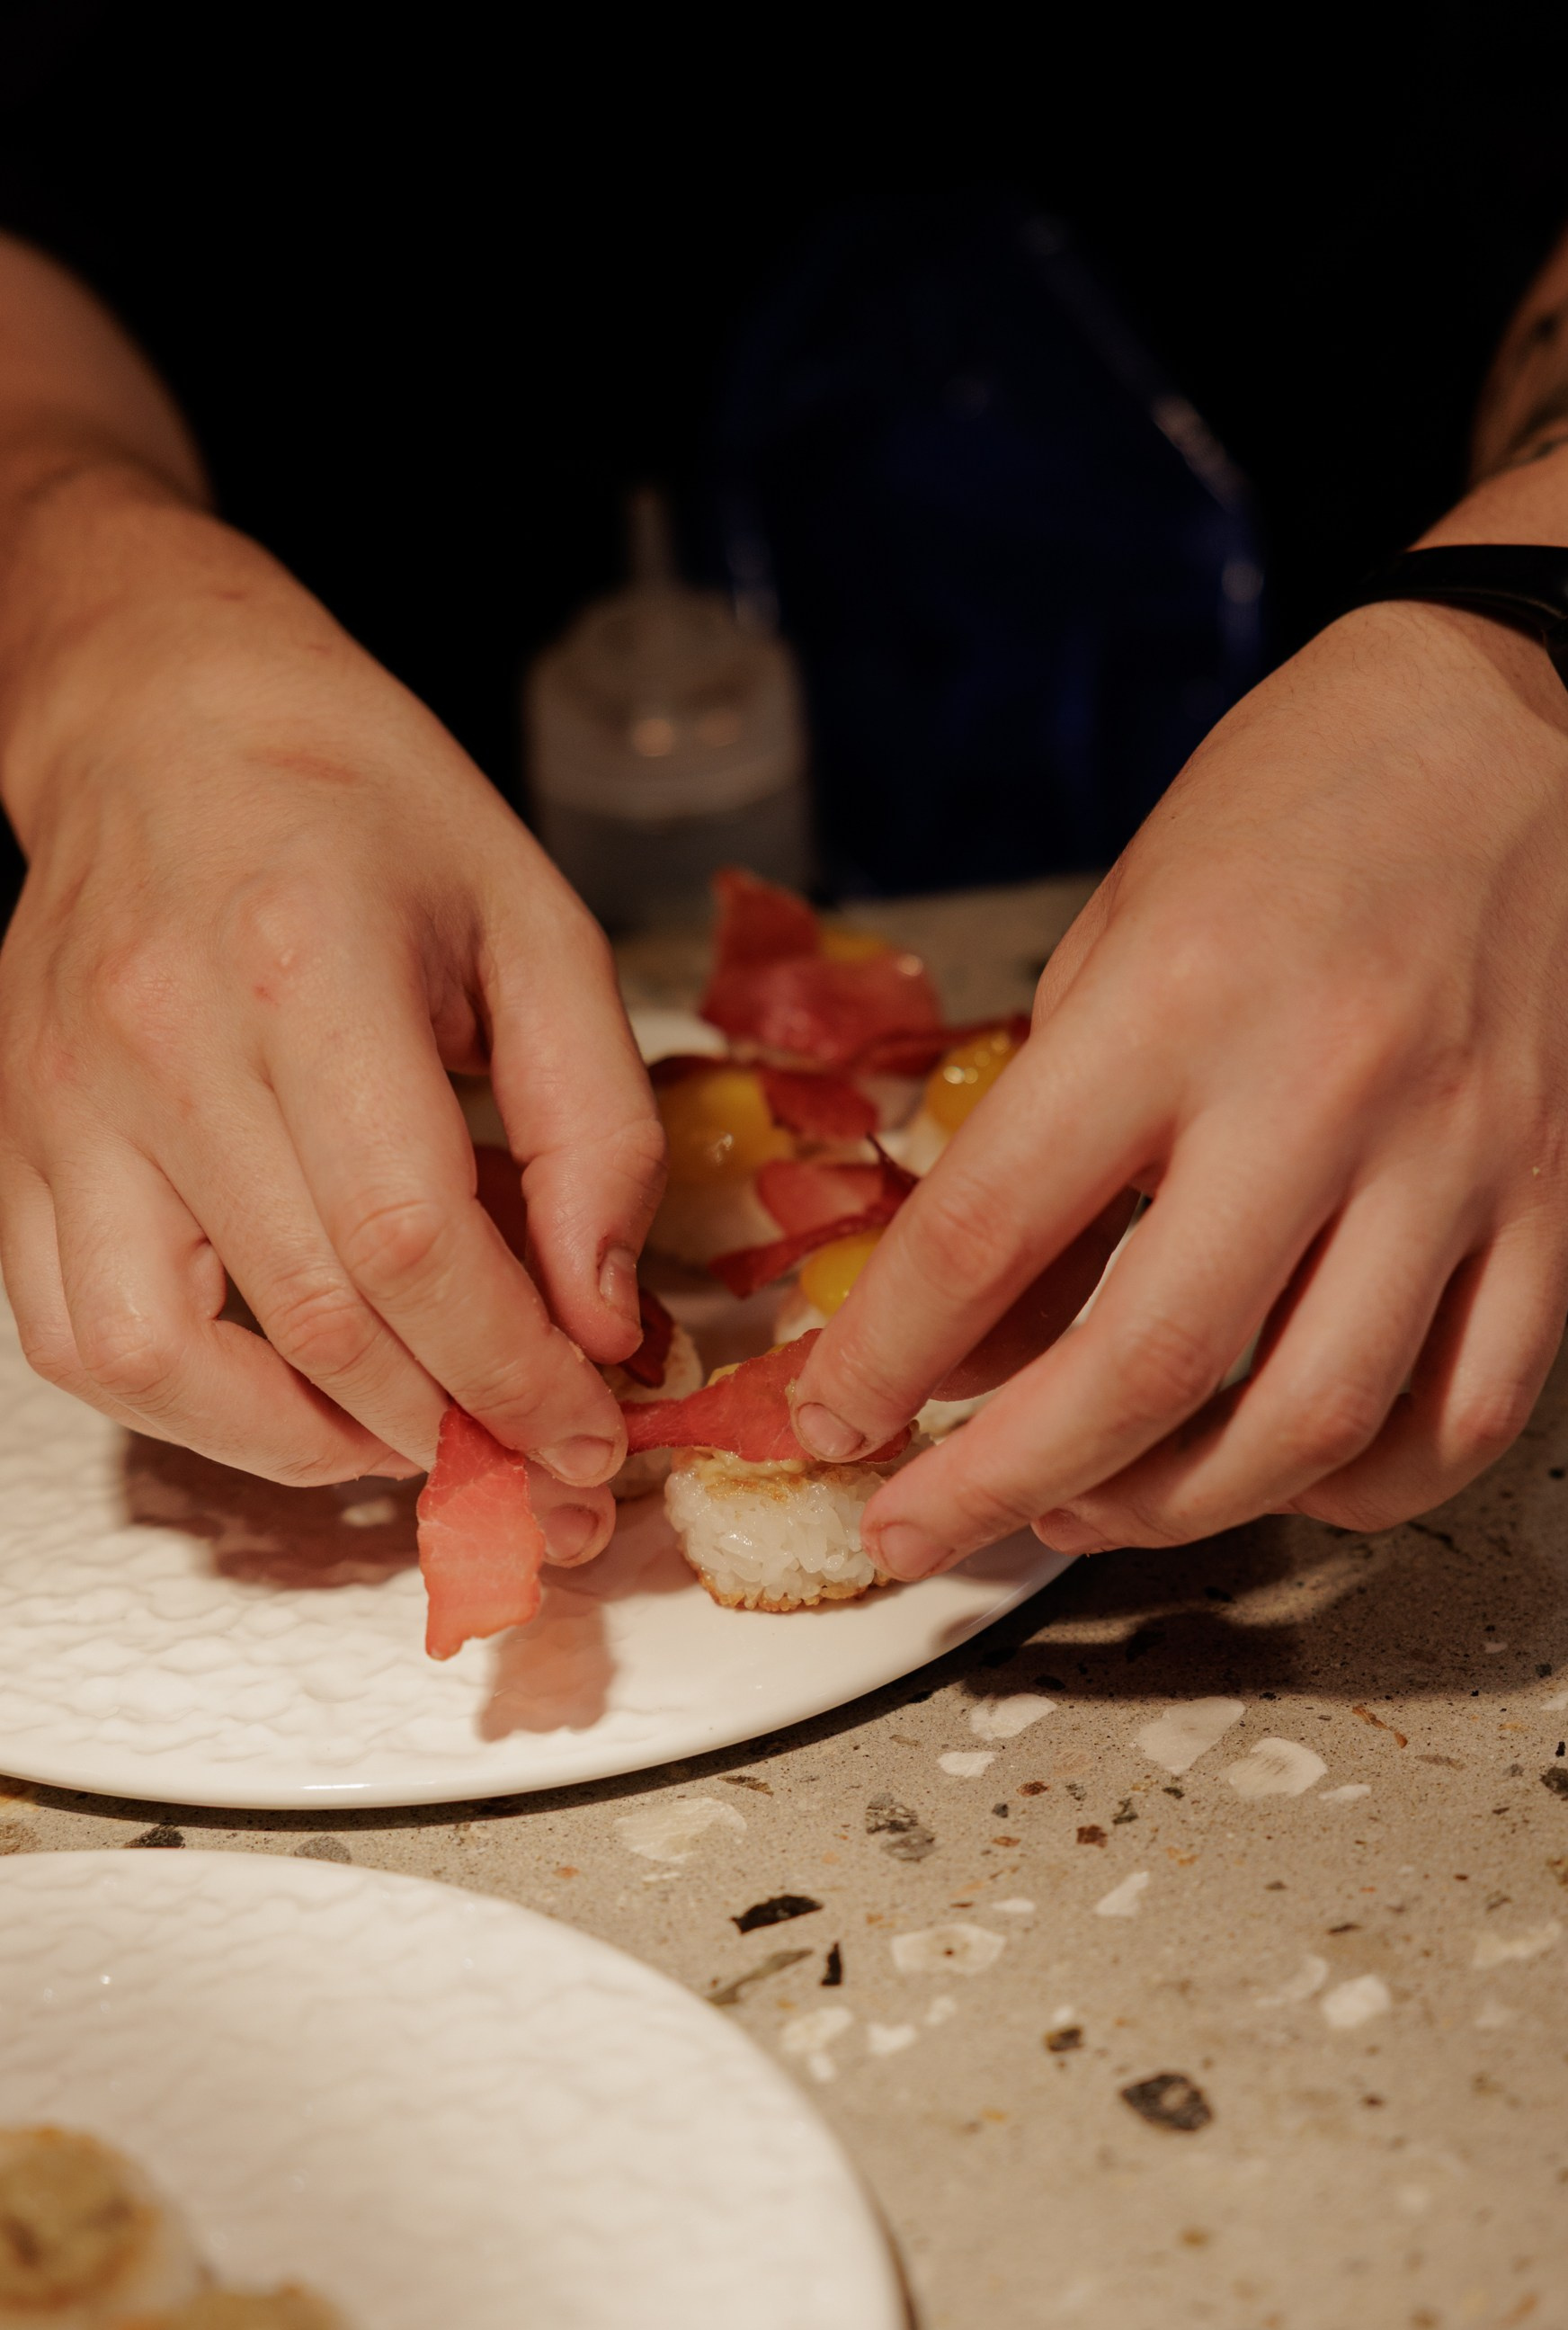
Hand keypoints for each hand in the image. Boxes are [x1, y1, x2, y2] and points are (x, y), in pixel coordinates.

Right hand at [0, 485, 661, 1562]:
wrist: (163, 716)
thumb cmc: (365, 806)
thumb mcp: (537, 925)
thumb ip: (593, 1125)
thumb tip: (602, 1316)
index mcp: (312, 967)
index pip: (414, 1240)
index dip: (515, 1371)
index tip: (593, 1432)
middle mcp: (166, 1044)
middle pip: (313, 1317)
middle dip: (451, 1429)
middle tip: (540, 1467)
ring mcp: (68, 1101)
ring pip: (158, 1358)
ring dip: (303, 1444)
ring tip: (411, 1439)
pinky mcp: (20, 1137)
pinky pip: (69, 1333)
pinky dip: (183, 1408)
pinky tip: (288, 1399)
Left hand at [793, 599, 1567, 1574]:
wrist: (1518, 729)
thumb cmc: (1293, 811)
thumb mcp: (1109, 940)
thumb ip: (1041, 1145)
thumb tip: (962, 1343)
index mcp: (1178, 997)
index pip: (995, 1230)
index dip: (887, 1357)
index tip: (832, 1421)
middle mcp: (1326, 1086)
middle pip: (1149, 1367)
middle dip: (1001, 1484)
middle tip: (917, 1529)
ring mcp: (1460, 1157)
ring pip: (1313, 1423)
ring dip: (1173, 1510)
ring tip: (1081, 1513)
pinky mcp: (1559, 1201)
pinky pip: (1469, 1412)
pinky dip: (1362, 1487)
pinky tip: (1278, 1479)